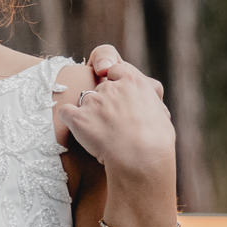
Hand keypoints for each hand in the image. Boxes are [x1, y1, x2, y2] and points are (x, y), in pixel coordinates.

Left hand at [63, 50, 176, 193]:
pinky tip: (78, 131)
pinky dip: (69, 119)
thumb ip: (148, 104)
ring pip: (84, 100)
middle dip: (103, 103)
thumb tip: (144, 108)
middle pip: (100, 88)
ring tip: (101, 134)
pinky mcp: (78, 117)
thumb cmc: (156, 141)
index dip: (114, 80)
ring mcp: (93, 101)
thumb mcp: (160, 113)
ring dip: (89, 113)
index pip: (115, 69)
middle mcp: (111, 87)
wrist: (141, 157)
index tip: (117, 94)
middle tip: (113, 124)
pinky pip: (66, 112)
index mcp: (133, 82)